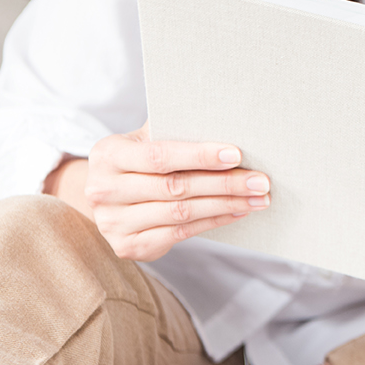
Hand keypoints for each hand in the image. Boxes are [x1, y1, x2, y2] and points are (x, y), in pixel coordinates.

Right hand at [46, 123, 270, 261]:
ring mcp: (113, 222)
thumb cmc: (137, 160)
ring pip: (181, 213)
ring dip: (225, 205)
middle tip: (260, 181)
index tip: (236, 155)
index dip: (200, 155)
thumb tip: (223, 118)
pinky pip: (180, 233)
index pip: (159, 156)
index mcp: (108, 155)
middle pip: (175, 187)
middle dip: (224, 184)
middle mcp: (104, 190)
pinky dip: (213, 222)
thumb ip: (172, 129)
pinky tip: (236, 212)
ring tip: (257, 198)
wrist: (108, 197)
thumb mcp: (143, 139)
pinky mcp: (128, 246)